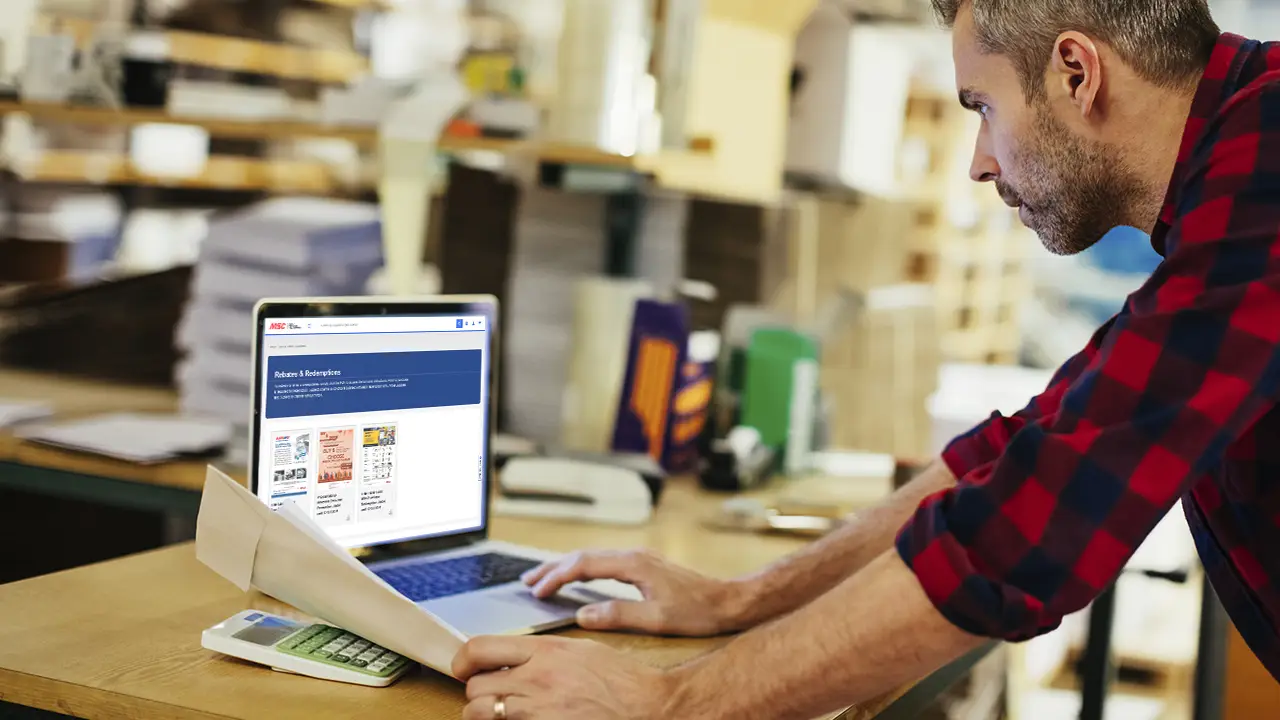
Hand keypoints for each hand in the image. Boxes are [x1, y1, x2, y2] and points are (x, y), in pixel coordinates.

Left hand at [453, 636, 671, 719]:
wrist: (646, 705)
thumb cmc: (620, 677)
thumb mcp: (578, 648)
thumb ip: (540, 652)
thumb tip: (509, 655)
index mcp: (545, 651)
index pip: (479, 649)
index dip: (463, 660)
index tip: (464, 667)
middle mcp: (536, 679)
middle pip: (475, 686)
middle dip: (478, 691)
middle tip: (491, 691)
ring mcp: (538, 711)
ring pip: (481, 713)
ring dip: (484, 713)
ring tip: (500, 711)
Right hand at [521, 550, 749, 636]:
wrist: (728, 601)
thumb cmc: (697, 612)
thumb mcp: (657, 620)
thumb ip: (618, 616)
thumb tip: (583, 615)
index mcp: (634, 565)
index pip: (584, 565)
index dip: (557, 577)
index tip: (537, 591)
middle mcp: (634, 556)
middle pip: (584, 556)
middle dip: (553, 568)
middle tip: (526, 581)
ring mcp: (640, 558)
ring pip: (593, 557)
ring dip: (566, 566)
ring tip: (543, 578)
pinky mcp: (645, 565)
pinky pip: (604, 562)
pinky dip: (583, 569)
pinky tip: (577, 578)